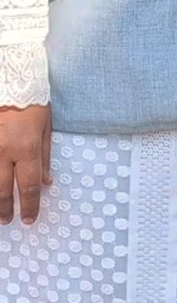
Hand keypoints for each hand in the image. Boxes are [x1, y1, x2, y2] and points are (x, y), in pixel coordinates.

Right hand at [0, 106, 49, 223]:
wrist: (12, 81)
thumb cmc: (32, 102)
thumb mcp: (46, 128)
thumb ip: (45, 157)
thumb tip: (46, 183)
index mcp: (26, 148)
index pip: (28, 186)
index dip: (29, 206)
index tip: (29, 219)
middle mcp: (4, 151)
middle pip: (3, 189)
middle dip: (5, 209)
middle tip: (7, 221)